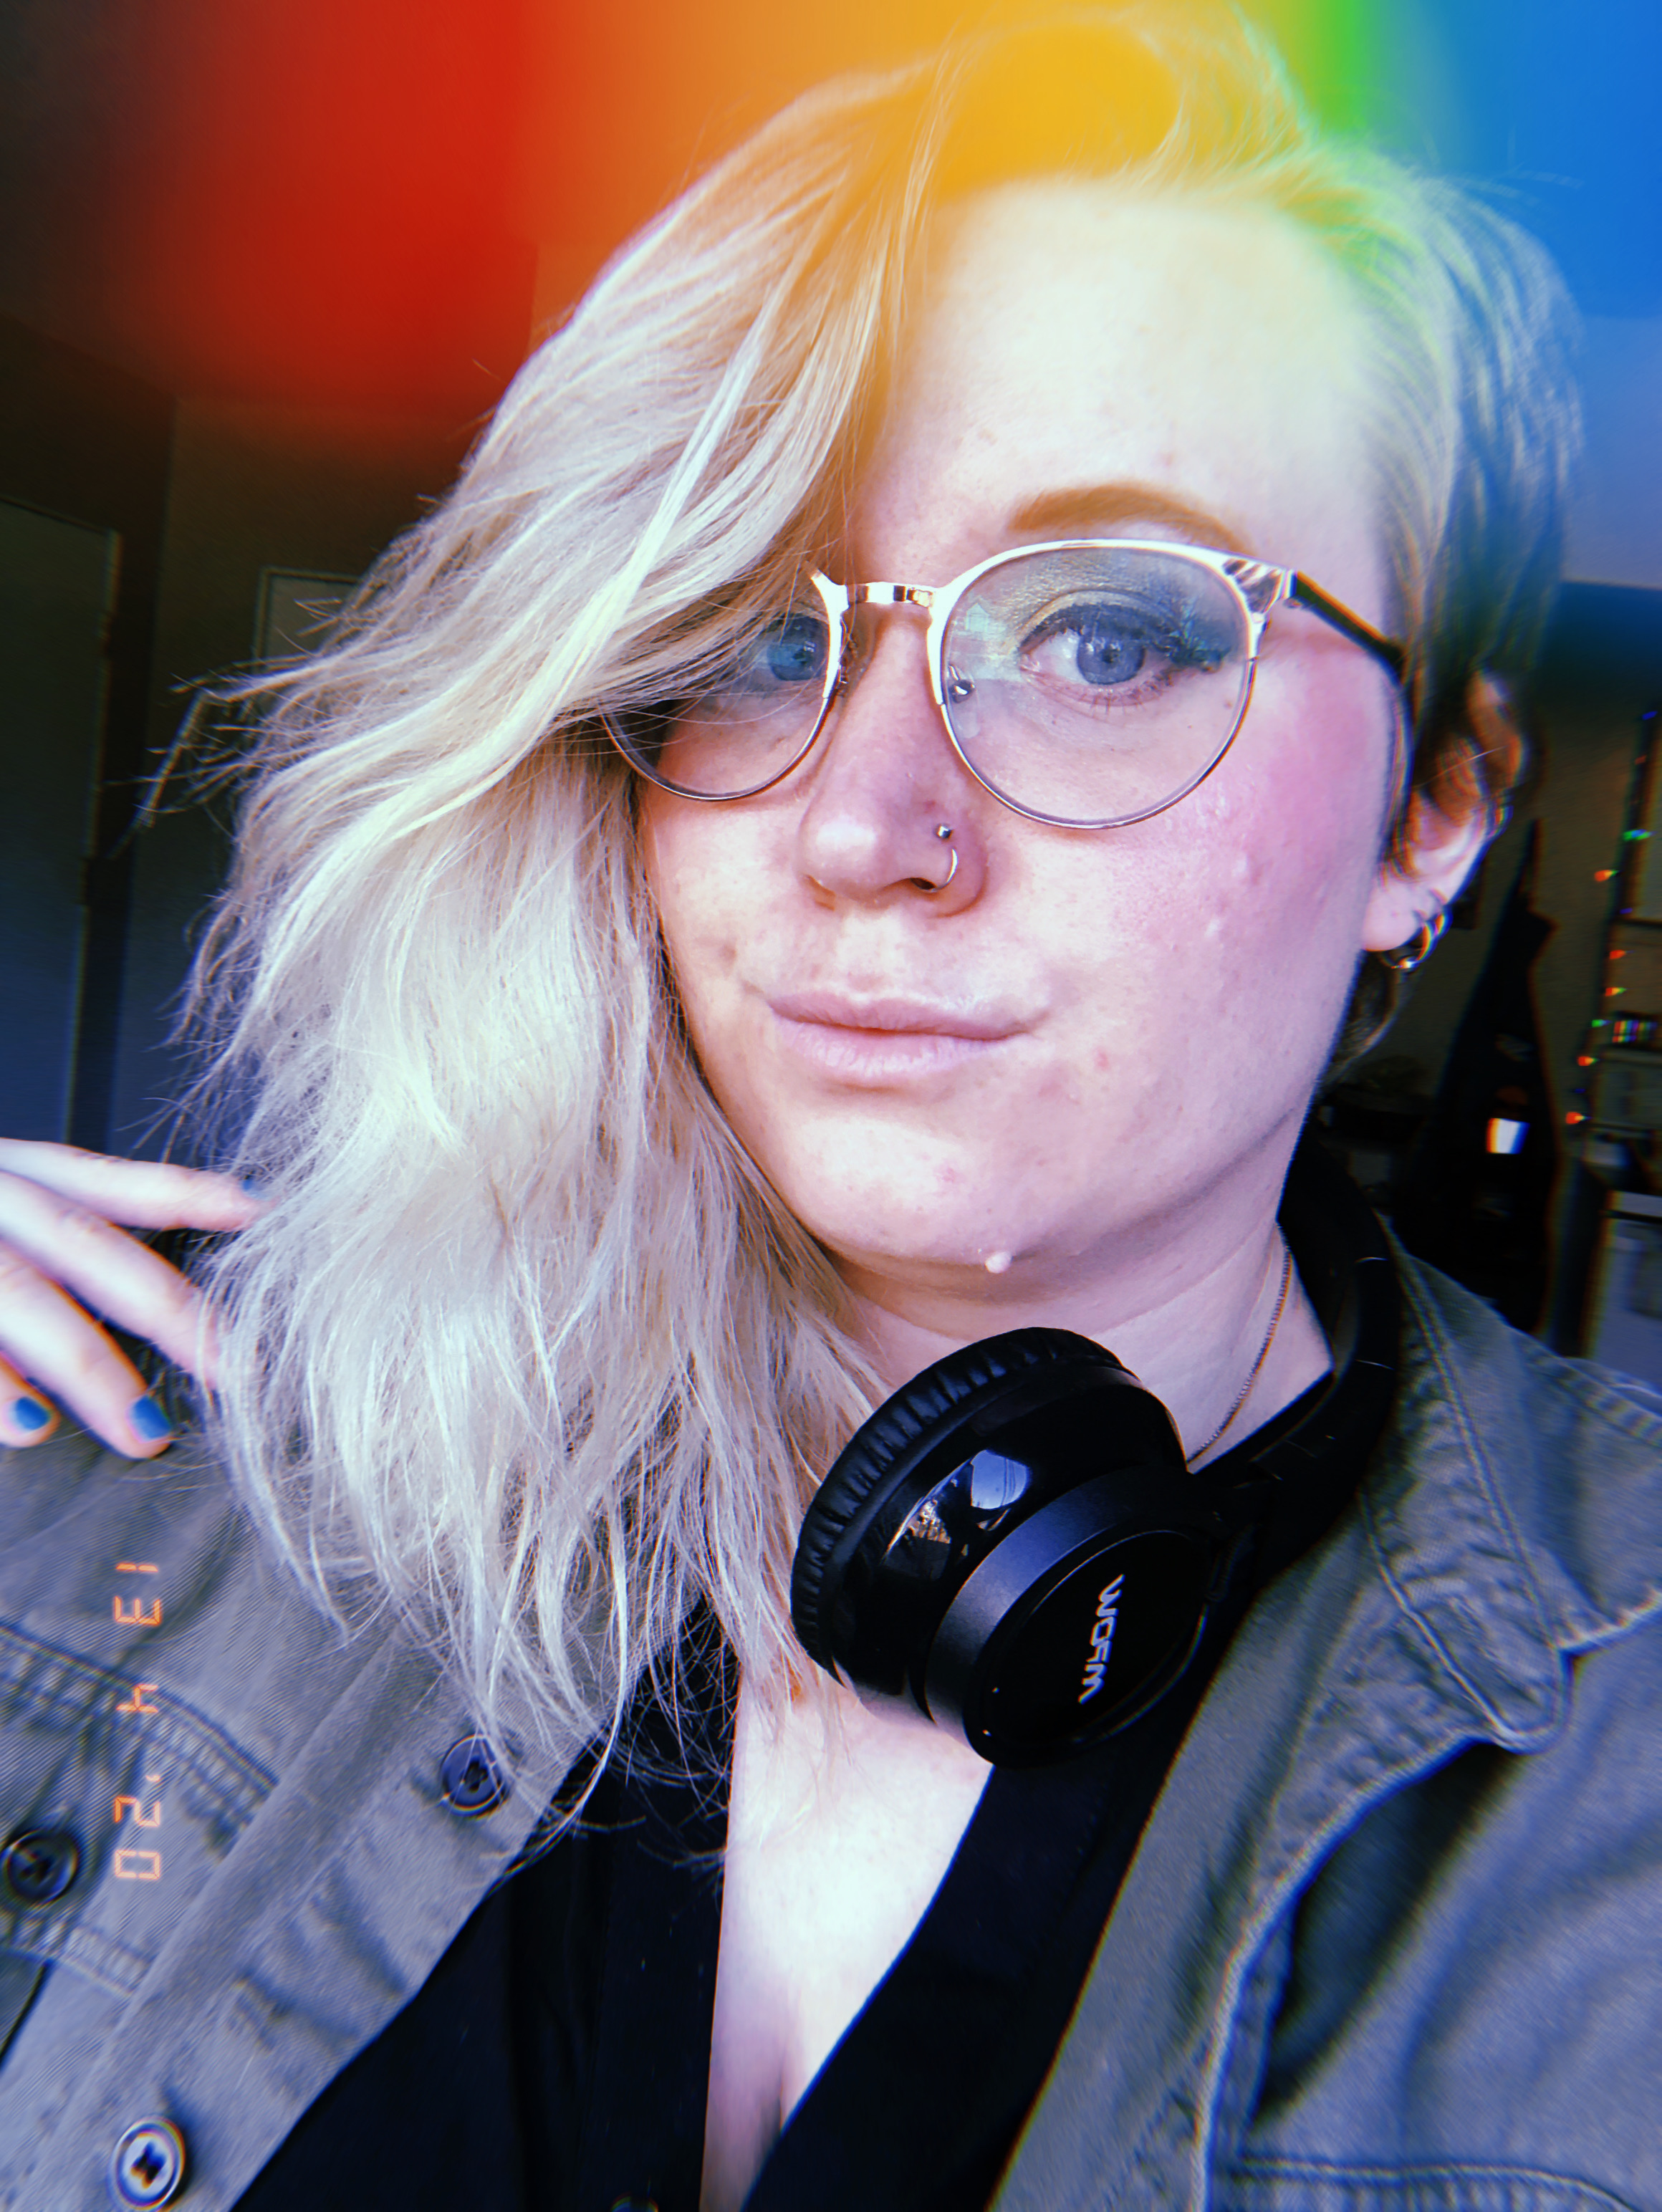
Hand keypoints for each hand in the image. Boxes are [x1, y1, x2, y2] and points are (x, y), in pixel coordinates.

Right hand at [0, 1141, 263, 1457]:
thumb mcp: (3, 1197)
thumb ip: (68, 1226)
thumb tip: (175, 1275)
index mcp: (21, 1177)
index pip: (114, 1184)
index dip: (191, 1195)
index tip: (266, 1212)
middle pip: (89, 1249)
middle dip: (169, 1312)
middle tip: (236, 1373)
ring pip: (25, 1301)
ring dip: (93, 1371)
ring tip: (147, 1432)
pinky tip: (32, 1430)